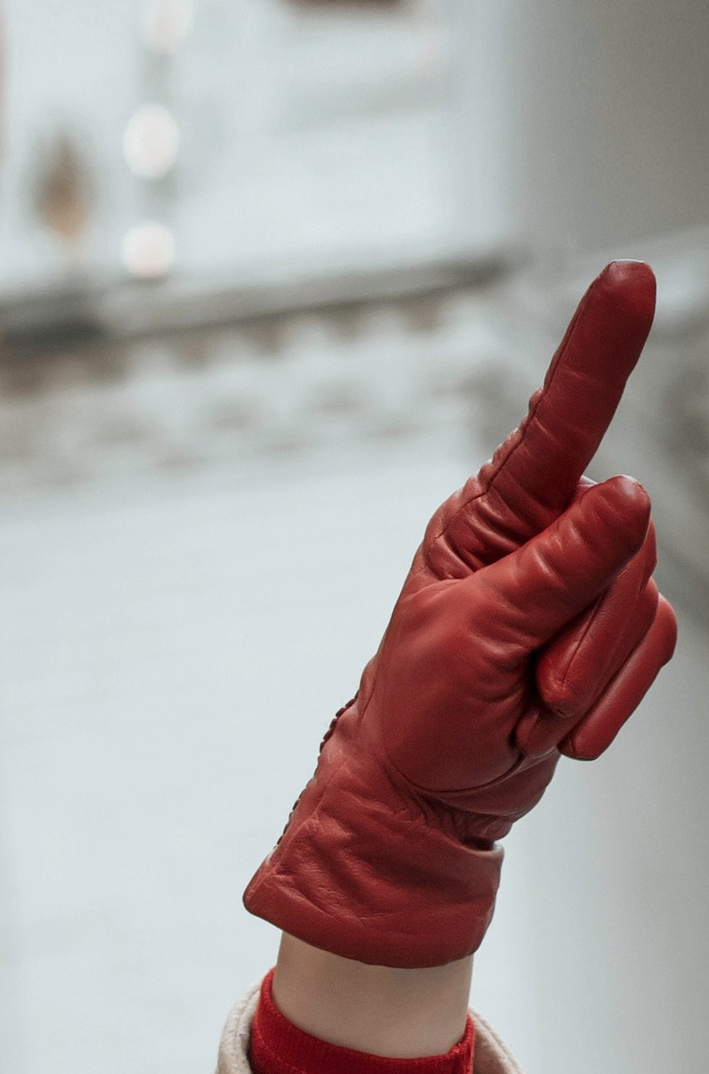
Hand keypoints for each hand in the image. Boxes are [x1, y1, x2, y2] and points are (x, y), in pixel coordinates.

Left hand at [244, 262, 679, 968]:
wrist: (426, 796)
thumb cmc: (419, 713)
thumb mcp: (475, 638)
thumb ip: (555, 568)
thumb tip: (629, 494)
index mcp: (488, 519)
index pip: (557, 422)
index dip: (599, 349)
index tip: (630, 277)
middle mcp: (541, 536)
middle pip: (628, 541)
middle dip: (584, 629)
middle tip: (526, 679)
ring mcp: (582, 584)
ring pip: (644, 601)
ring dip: (588, 675)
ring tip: (527, 704)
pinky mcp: (611, 631)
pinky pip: (654, 651)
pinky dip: (607, 701)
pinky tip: (555, 726)